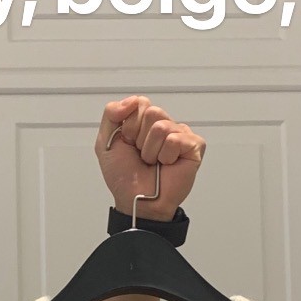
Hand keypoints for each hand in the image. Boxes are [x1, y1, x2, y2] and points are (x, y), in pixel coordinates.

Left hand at [94, 95, 205, 221]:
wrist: (136, 200)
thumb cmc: (124, 177)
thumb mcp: (106, 142)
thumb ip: (111, 113)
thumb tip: (132, 100)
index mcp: (144, 123)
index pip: (140, 103)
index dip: (129, 126)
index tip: (129, 144)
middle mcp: (164, 126)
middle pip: (152, 112)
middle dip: (140, 138)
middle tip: (143, 156)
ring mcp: (180, 135)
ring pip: (162, 126)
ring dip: (151, 150)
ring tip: (154, 163)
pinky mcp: (194, 147)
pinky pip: (177, 139)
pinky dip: (167, 155)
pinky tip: (167, 165)